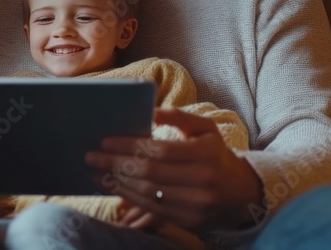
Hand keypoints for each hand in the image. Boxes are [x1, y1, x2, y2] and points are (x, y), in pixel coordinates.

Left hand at [86, 108, 262, 229]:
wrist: (239, 191)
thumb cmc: (215, 153)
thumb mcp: (206, 128)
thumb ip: (179, 117)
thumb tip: (151, 111)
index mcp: (206, 154)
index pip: (160, 150)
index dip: (130, 145)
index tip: (105, 141)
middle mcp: (202, 181)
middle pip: (149, 172)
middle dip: (115, 163)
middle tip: (91, 156)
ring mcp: (196, 204)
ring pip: (148, 192)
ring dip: (117, 181)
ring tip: (96, 171)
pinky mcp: (188, 219)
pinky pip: (152, 208)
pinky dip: (129, 197)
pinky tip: (114, 186)